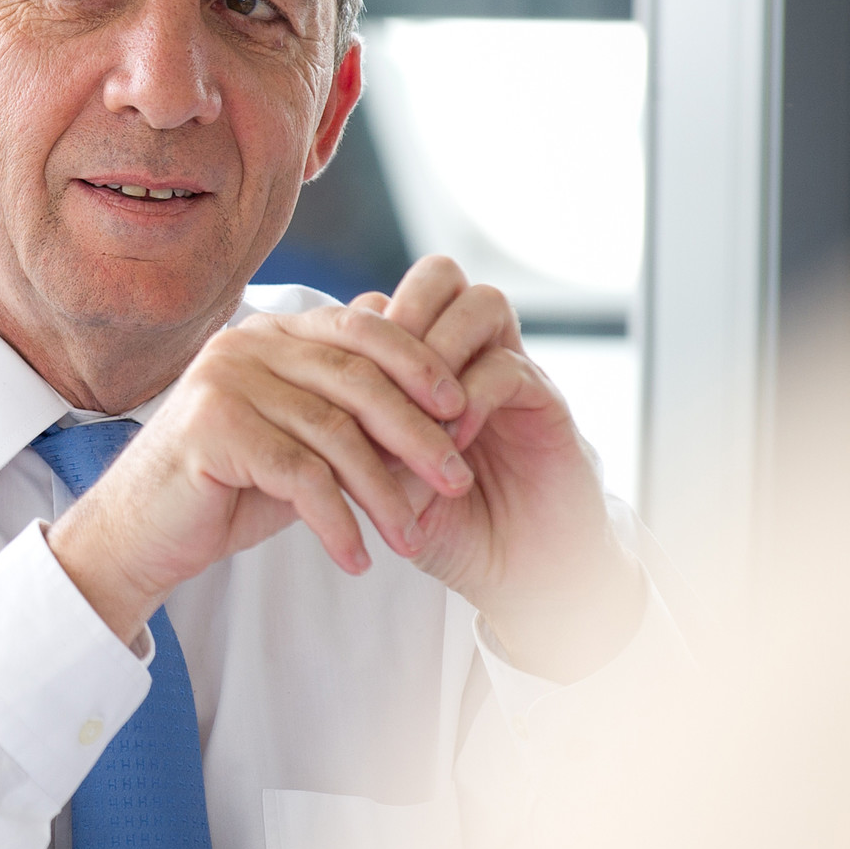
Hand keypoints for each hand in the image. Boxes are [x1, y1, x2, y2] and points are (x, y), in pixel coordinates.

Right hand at [45, 257, 641, 680]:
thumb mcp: (299, 444)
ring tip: (410, 540)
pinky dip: (335, 521)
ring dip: (382, 493)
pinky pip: (298, 475)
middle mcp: (245, 344)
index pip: (361, 330)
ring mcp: (224, 380)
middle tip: (456, 482)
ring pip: (333, 433)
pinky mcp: (211, 428)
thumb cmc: (224, 490)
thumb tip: (443, 396)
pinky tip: (355, 557)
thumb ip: (351, 415)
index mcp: (270, 333)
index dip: (419, 365)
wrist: (138, 535)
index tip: (463, 411)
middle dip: (416, 435)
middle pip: (357, 380)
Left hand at [350, 259, 642, 679]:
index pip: (386, 302)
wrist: (518, 573)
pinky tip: (448, 442)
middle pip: (440, 275)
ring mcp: (512, 370)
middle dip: (403, 314)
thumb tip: (303, 410)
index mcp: (423, 364)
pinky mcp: (547, 403)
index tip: (327, 386)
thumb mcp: (381, 482)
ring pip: (482, 303)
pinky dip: (472, 398)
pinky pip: (509, 368)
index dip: (355, 335)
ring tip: (415, 410)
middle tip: (375, 375)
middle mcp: (471, 353)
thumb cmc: (444, 525)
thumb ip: (351, 441)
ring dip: (439, 351)